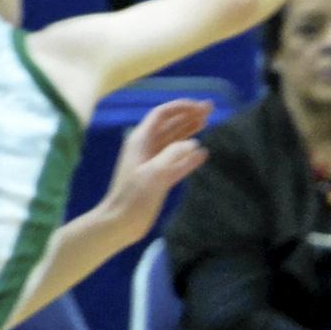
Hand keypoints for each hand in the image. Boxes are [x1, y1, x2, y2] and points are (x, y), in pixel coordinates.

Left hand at [97, 99, 210, 233]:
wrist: (120, 222)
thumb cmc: (133, 197)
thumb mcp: (154, 174)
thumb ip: (174, 156)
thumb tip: (195, 144)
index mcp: (141, 140)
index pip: (162, 115)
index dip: (181, 107)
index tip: (200, 106)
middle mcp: (147, 147)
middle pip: (170, 125)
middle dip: (188, 115)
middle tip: (210, 109)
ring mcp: (153, 163)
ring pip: (174, 141)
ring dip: (190, 131)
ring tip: (208, 122)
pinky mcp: (159, 178)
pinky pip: (177, 161)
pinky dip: (189, 155)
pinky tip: (203, 153)